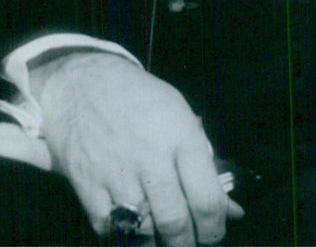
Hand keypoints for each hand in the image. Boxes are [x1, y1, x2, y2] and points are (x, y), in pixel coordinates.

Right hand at [32, 51, 243, 245]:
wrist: (83, 85)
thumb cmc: (142, 101)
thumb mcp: (181, 117)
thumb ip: (206, 166)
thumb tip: (232, 212)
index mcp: (181, 136)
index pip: (207, 200)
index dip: (215, 229)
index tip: (213, 232)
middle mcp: (150, 157)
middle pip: (175, 224)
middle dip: (186, 244)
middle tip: (188, 241)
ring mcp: (116, 173)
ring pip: (143, 234)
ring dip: (156, 242)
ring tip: (162, 233)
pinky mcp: (87, 186)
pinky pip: (108, 231)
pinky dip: (123, 235)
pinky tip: (132, 223)